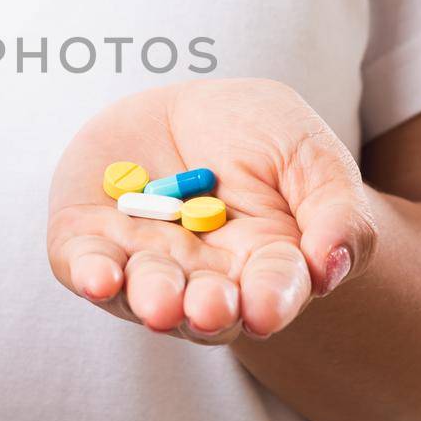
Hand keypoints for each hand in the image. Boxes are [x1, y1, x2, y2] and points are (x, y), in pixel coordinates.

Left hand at [47, 79, 377, 340]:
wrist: (181, 109)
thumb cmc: (258, 134)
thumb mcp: (310, 154)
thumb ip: (336, 211)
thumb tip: (329, 269)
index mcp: (263, 266)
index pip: (271, 290)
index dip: (270, 299)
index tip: (266, 308)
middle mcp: (202, 278)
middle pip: (206, 307)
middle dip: (207, 311)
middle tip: (209, 310)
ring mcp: (142, 262)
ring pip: (144, 292)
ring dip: (152, 297)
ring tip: (160, 302)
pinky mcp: (87, 242)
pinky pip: (83, 265)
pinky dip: (89, 272)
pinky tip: (98, 276)